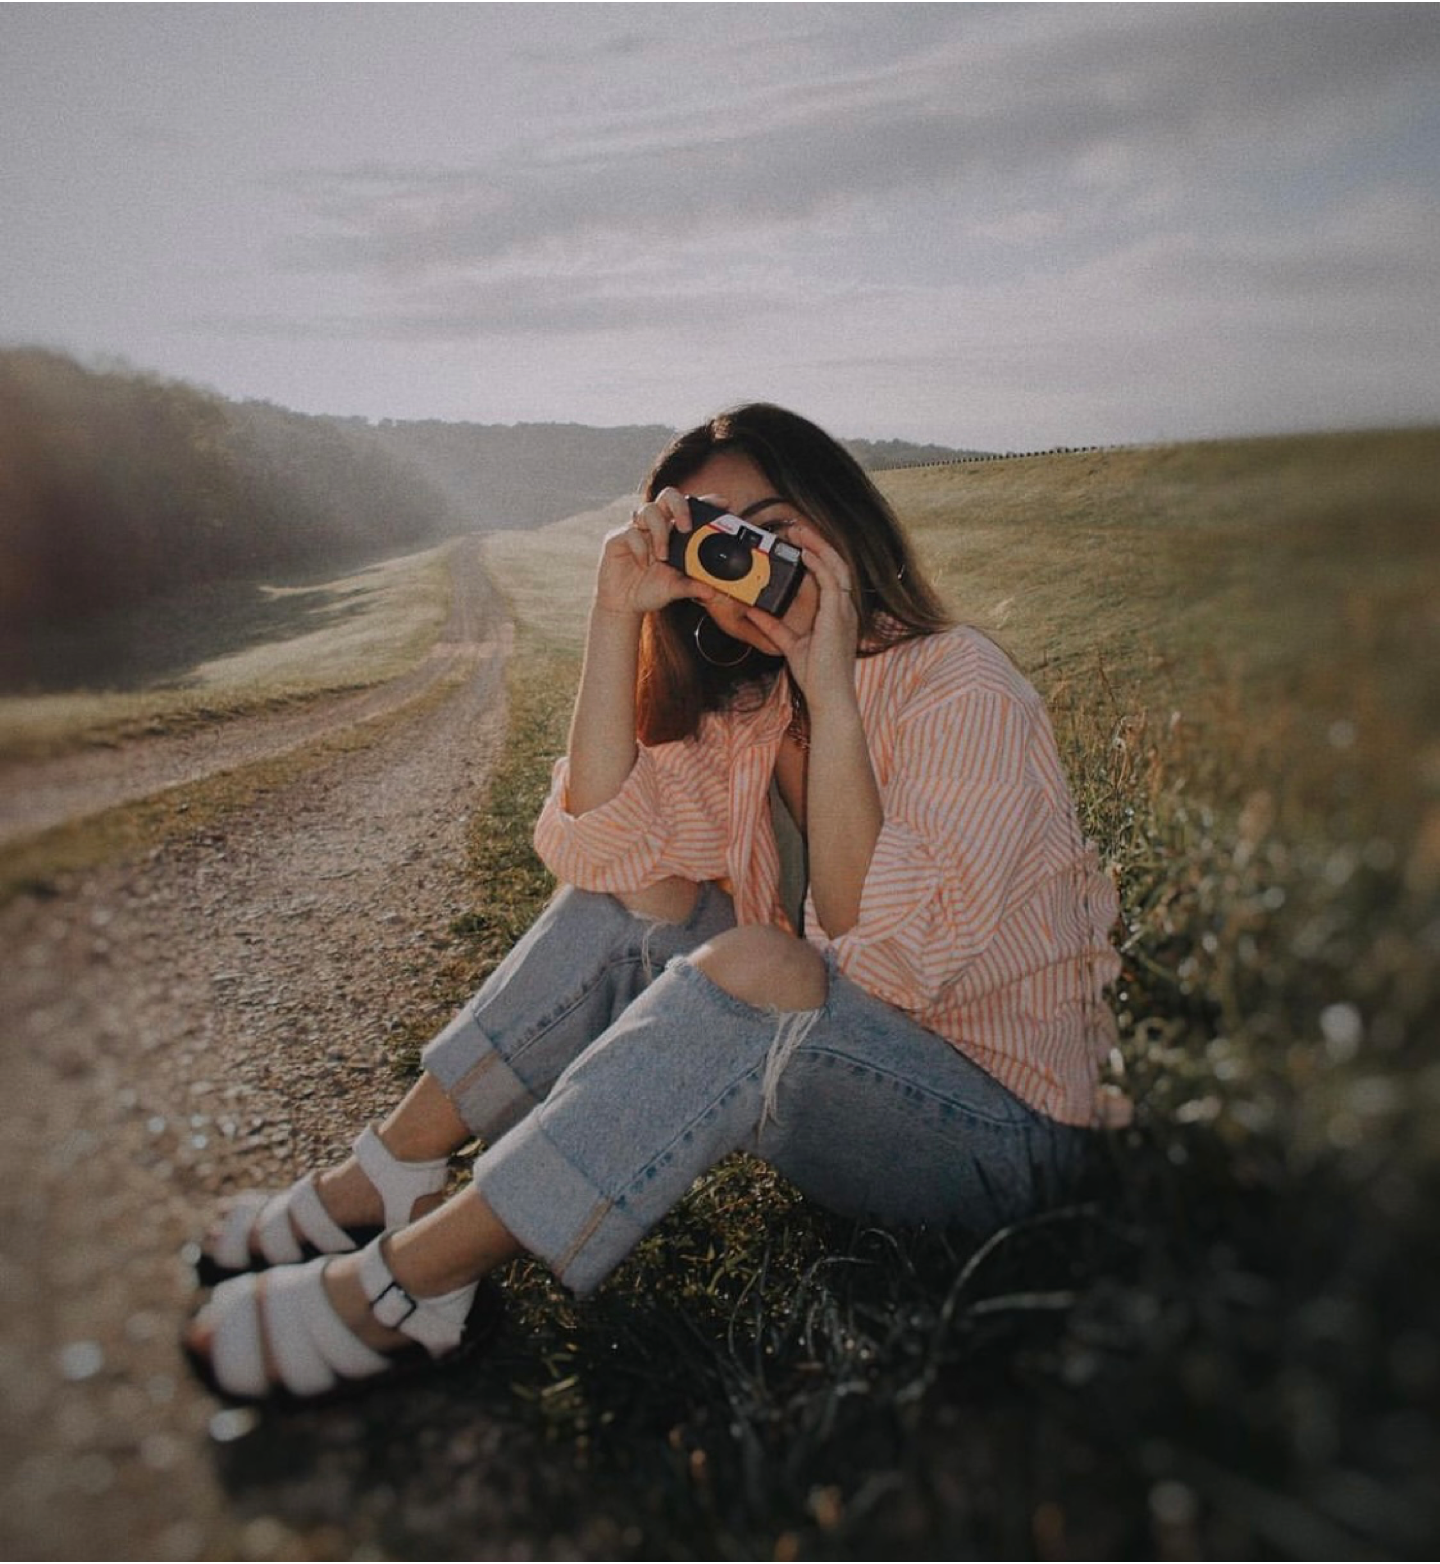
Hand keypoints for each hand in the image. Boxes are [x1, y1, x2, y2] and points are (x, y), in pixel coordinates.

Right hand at [595, 488, 716, 616]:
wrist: (624, 605)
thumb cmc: (650, 590)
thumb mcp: (675, 588)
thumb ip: (693, 586)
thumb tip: (713, 591)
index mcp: (673, 531)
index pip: (689, 507)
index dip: (705, 501)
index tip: (723, 502)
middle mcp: (656, 525)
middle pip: (668, 496)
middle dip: (680, 506)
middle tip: (686, 528)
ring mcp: (636, 529)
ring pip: (649, 510)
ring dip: (659, 533)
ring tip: (662, 557)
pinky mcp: (617, 538)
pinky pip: (630, 532)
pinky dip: (640, 549)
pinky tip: (642, 564)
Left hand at [743, 521, 858, 710]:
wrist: (830, 697)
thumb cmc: (817, 677)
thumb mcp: (790, 645)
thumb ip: (774, 628)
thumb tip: (753, 612)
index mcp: (837, 614)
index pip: (830, 576)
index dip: (818, 557)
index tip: (799, 545)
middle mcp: (844, 609)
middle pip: (836, 565)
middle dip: (818, 544)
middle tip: (797, 530)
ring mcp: (844, 611)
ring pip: (836, 567)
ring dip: (818, 547)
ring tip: (800, 533)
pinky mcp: (837, 616)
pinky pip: (830, 581)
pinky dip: (818, 564)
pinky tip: (804, 554)